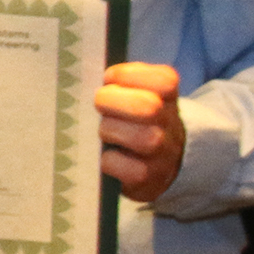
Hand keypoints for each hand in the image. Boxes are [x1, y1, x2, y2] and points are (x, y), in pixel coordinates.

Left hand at [96, 62, 186, 202]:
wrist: (160, 161)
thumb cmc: (135, 120)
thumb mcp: (137, 94)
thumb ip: (119, 82)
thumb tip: (84, 74)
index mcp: (167, 96)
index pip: (163, 79)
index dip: (128, 75)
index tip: (108, 78)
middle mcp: (170, 123)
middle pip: (149, 108)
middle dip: (113, 102)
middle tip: (99, 104)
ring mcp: (162, 152)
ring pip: (143, 139)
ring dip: (112, 131)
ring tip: (102, 132)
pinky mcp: (148, 178)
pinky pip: (131, 169)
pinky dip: (111, 162)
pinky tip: (105, 156)